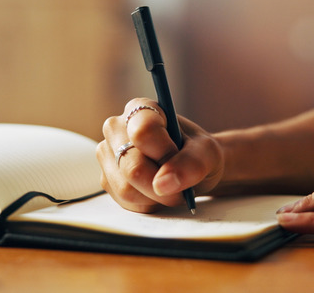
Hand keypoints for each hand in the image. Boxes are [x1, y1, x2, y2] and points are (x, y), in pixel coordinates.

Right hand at [96, 98, 223, 212]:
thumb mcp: (207, 152)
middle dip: (161, 183)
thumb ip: (191, 163)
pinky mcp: (107, 179)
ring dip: (155, 196)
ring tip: (168, 184)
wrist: (192, 168)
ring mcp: (107, 155)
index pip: (142, 132)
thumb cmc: (197, 153)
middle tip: (180, 182)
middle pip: (132, 166)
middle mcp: (116, 129)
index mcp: (140, 110)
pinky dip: (147, 203)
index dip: (164, 153)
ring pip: (126, 188)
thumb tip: (162, 184)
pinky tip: (156, 191)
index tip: (178, 157)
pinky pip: (125, 202)